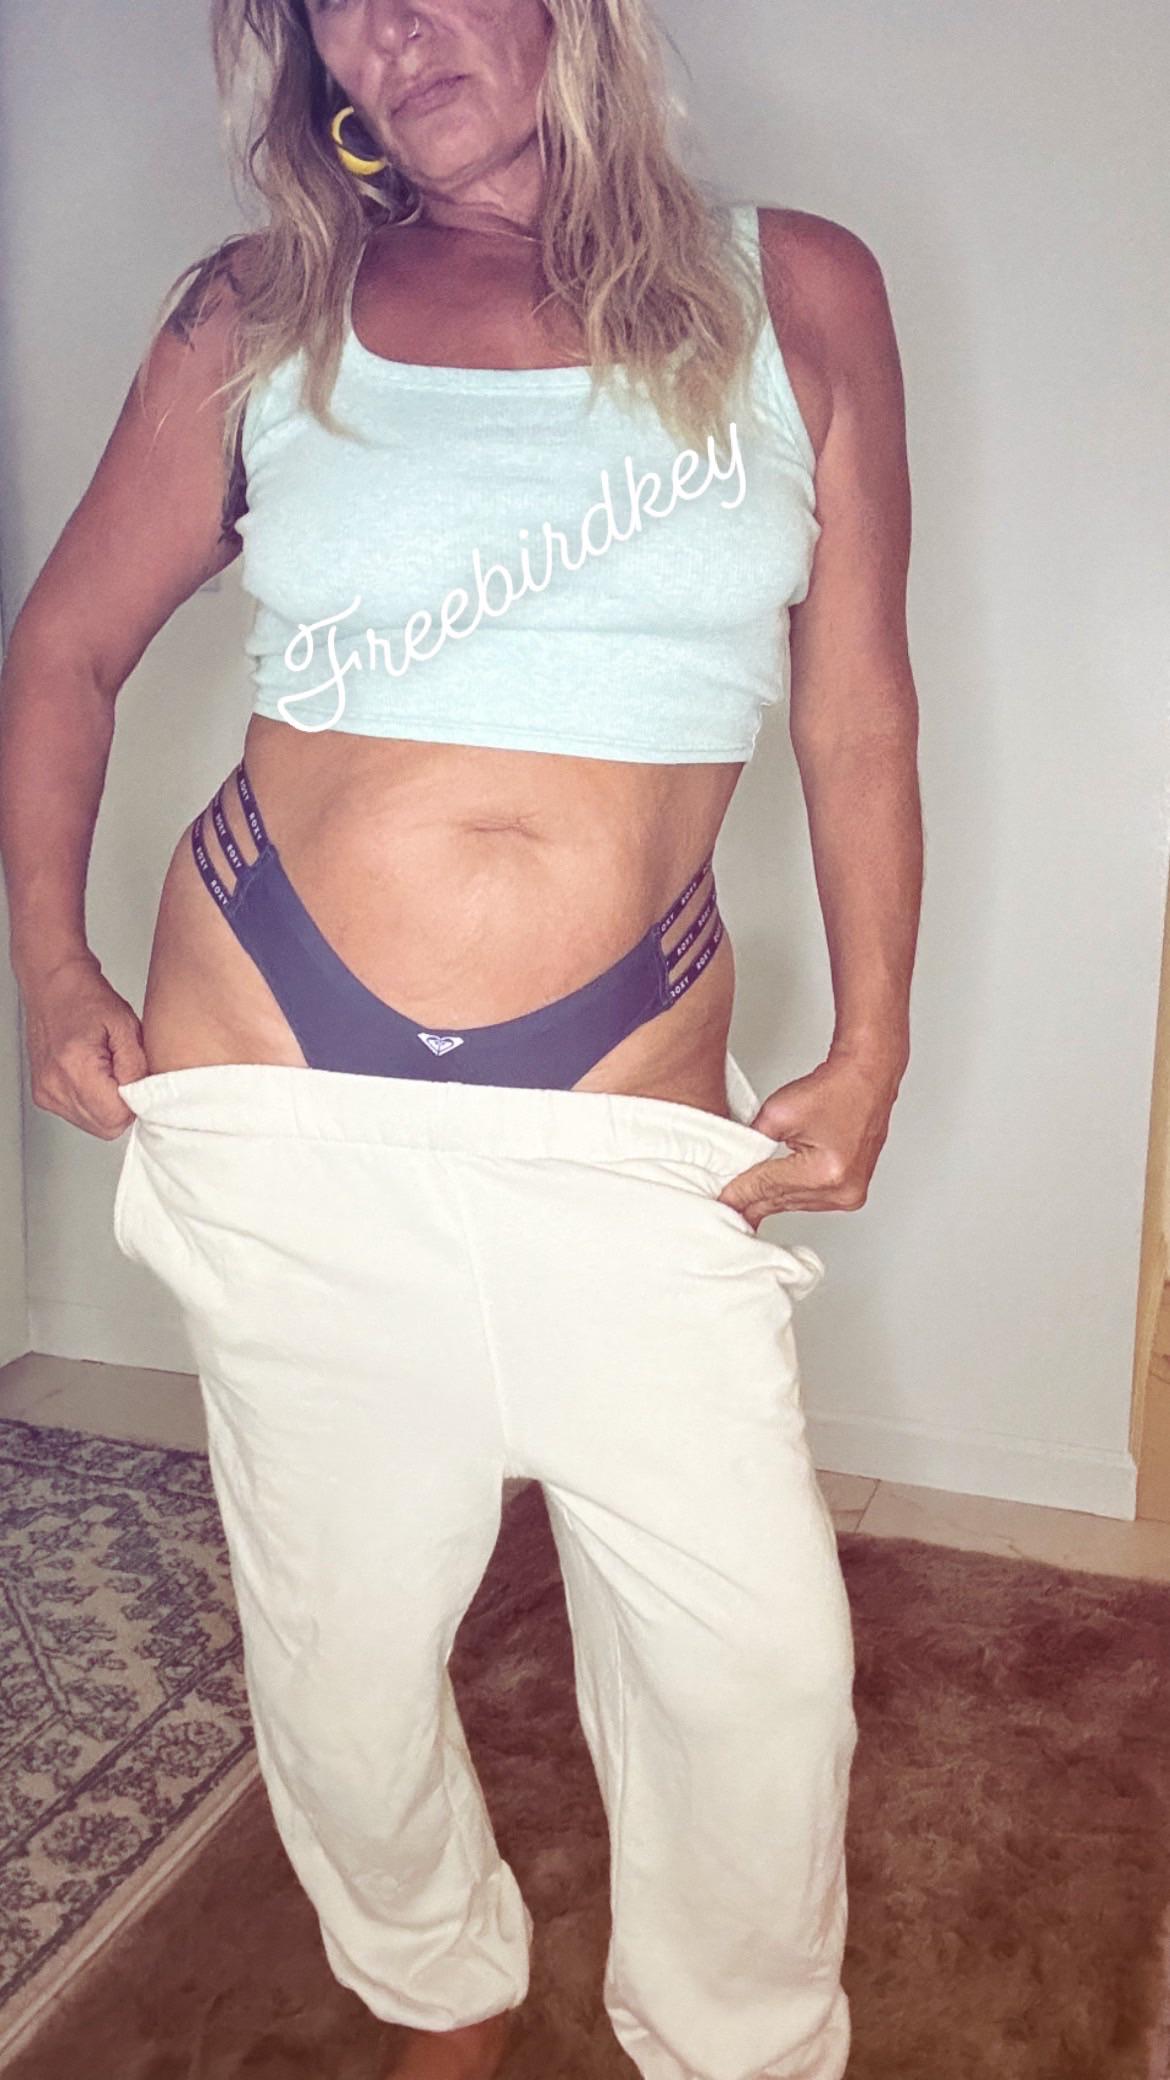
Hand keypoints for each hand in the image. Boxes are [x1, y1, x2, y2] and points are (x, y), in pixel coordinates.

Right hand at [22, 953, 147, 1138]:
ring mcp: (46, 1092)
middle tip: (123, 1073)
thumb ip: (137, 1067)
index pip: (116, 1117)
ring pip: (93, 1124)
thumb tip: (145, 1098)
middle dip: (123, 1106)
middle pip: (105, 1126)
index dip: (135, 1103)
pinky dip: (93, 1101)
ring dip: (107, 1104)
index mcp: (75, 1067)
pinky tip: (94, 1075)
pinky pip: (79, 1115)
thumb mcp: (127, 1026)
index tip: (138, 1082)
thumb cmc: (86, 997)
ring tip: (106, 1070)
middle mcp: (55, 1085)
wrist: (53, 984)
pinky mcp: (44, 1094)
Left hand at [716, 1050, 902, 1228]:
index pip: (768, 1186)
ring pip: (794, 1203)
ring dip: (769, 1199)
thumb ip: (752, 1146)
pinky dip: (790, 1194)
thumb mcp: (779, 1114)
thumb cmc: (834, 1087)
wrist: (868, 1076)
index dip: (738, 1192)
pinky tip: (770, 1196)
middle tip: (724, 1206)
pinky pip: (811, 1200)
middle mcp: (843, 1188)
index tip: (719, 1201)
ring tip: (742, 1202)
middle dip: (750, 1200)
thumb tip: (734, 1171)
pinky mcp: (852, 1192)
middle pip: (781, 1200)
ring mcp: (851, 1193)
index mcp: (826, 1172)